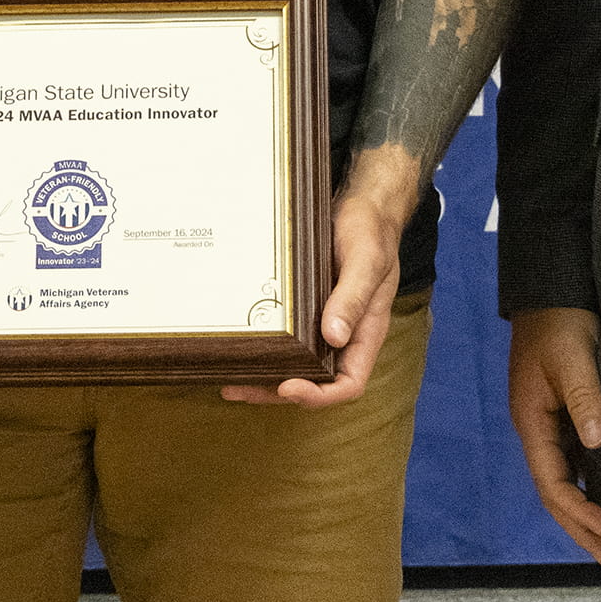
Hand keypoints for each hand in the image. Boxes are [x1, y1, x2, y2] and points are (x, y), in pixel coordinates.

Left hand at [225, 177, 403, 406]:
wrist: (362, 206)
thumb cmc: (371, 232)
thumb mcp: (366, 261)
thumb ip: (353, 298)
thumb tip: (334, 336)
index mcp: (366, 333)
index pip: (349, 383)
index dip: (319, 395)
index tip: (287, 387)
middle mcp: (344, 335)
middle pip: (315, 382)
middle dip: (277, 392)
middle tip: (239, 389)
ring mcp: (323, 323)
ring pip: (297, 365)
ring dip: (266, 376)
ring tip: (230, 380)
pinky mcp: (305, 309)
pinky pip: (287, 338)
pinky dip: (266, 347)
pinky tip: (241, 345)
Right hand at [508, 307, 600, 566]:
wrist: (551, 290)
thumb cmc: (560, 321)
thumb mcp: (574, 357)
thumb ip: (585, 398)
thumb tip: (597, 443)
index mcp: (531, 420)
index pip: (551, 481)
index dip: (578, 511)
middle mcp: (535, 428)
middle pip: (552, 491)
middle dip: (578, 526)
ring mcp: (546, 423)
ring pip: (560, 480)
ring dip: (581, 512)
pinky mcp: (560, 414)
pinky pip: (569, 462)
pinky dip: (584, 487)